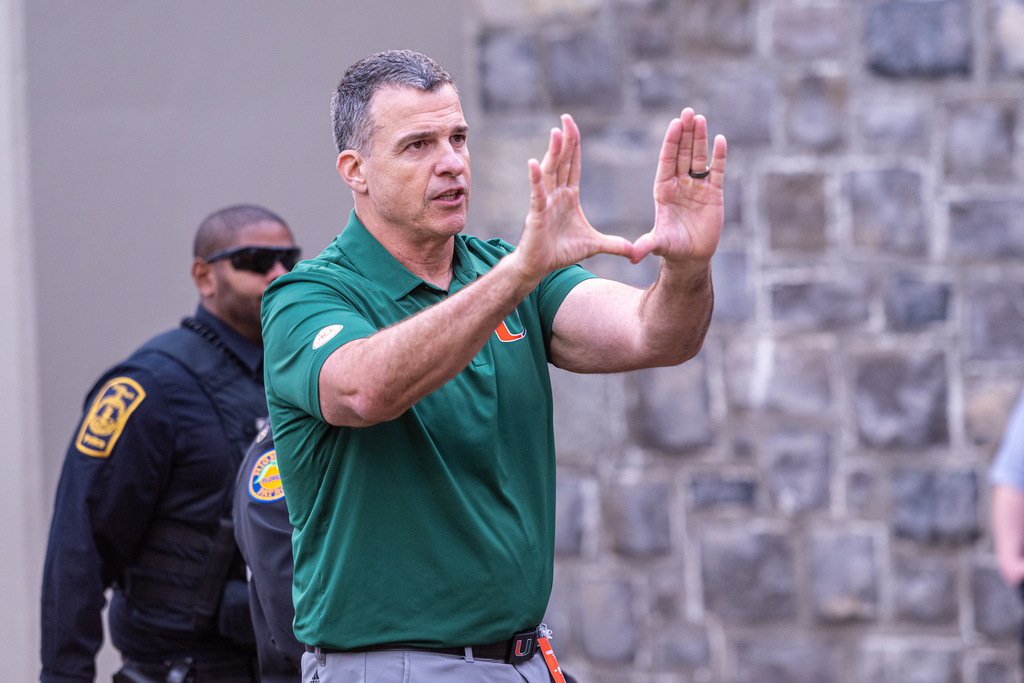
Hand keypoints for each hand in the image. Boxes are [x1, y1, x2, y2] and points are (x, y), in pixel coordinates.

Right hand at [512, 114, 634, 282]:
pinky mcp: (537, 215)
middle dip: (564, 140)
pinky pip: (537, 194)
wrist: (539, 267)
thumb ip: (613, 245)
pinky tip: (533, 163)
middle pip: (561, 162)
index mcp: (568, 197)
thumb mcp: (593, 245)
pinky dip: (535, 179)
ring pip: (550, 172)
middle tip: (566, 118)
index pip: (572, 166)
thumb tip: (634, 251)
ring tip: (555, 132)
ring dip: (553, 152)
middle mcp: (555, 195)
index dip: (574, 146)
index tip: (573, 127)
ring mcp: (545, 203)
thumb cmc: (560, 252)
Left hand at [631, 108, 726, 264]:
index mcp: (664, 190)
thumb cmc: (672, 249)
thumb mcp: (659, 245)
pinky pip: (717, 171)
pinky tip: (720, 139)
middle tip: (688, 112)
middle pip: (683, 153)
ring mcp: (697, 187)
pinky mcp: (714, 193)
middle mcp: (680, 184)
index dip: (672, 142)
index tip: (675, 124)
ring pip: (699, 157)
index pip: (667, 161)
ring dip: (700, 139)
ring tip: (700, 118)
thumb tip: (631, 256)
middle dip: (685, 133)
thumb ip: (647, 245)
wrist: (691, 256)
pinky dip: (719, 156)